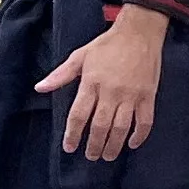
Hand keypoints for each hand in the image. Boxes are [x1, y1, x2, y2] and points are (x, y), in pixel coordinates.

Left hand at [37, 5, 168, 160]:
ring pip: (121, 127)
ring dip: (114, 145)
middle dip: (94, 145)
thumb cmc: (108, 44)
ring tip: (108, 156)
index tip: (69, 147)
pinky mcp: (148, 96)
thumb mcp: (80, 56)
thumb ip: (60, 75)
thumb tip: (40, 88)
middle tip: (90, 156)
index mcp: (92, 83)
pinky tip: (132, 144)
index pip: (79, 115)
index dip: (73, 134)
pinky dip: (139, 136)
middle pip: (100, 126)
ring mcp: (131, 95)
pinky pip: (145, 121)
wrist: (140, 32)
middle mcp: (111, 92)